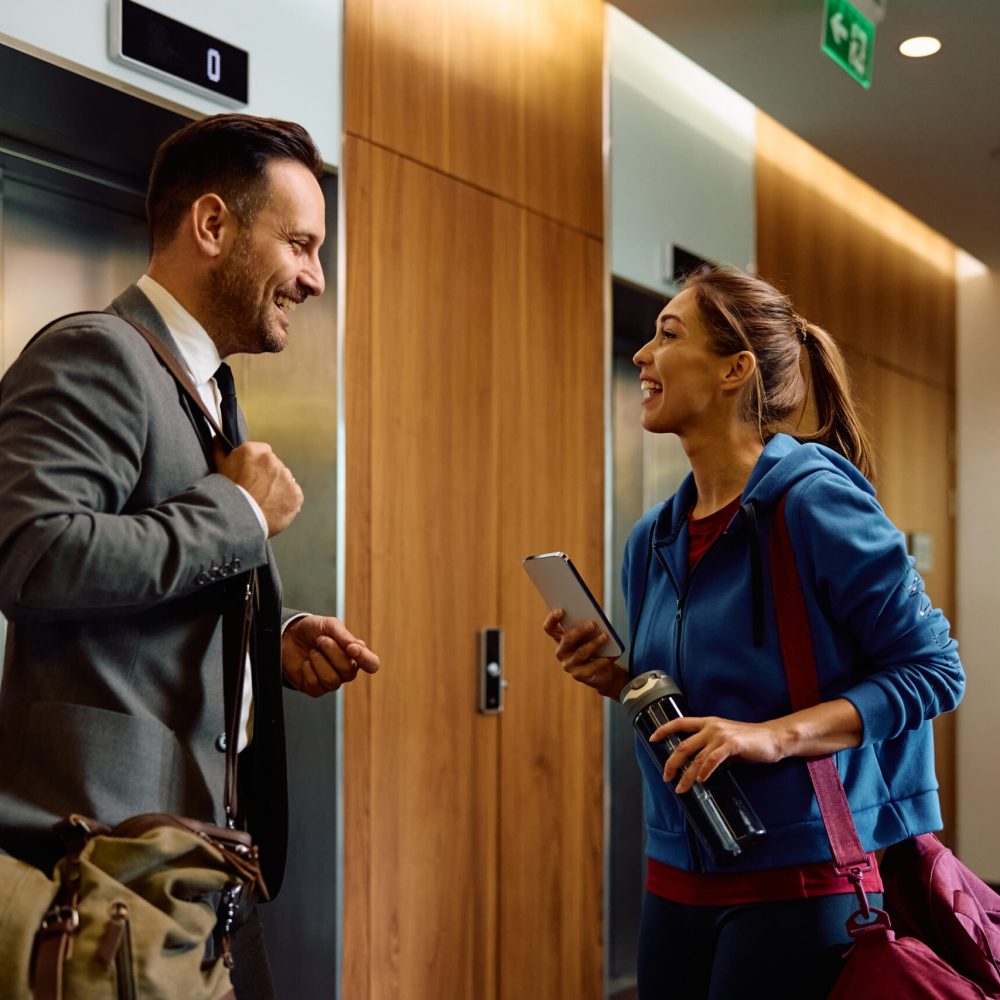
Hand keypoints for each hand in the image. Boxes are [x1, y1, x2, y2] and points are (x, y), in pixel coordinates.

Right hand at [214, 438, 302, 536]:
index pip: (263, 451)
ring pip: (285, 481)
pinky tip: (273, 509)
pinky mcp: (295, 493)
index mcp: (254, 451)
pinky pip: (294, 496)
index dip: (258, 465)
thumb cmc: (227, 495)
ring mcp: (286, 477)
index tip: (253, 475)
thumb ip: (221, 451)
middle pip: (275, 467)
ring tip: (264, 502)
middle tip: (257, 492)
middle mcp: (272, 460)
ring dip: (278, 489)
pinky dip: (287, 502)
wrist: (238, 518)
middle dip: (268, 477)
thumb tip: (217, 438)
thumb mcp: (219, 468)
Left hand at [281, 615, 379, 696]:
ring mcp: (332, 681)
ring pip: (332, 680)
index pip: (372, 664)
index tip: (351, 648)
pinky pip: (315, 684)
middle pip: (348, 670)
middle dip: (331, 651)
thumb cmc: (312, 630)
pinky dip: (307, 669)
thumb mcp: (329, 624)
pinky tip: (306, 663)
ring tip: (313, 651)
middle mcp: (346, 670)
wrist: (288, 637)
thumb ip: (344, 635)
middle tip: (321, 640)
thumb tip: (358, 647)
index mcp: (355, 654)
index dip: (365, 659)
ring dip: (318, 660)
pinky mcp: (316, 690)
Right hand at [542, 609, 628, 699]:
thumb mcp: (590, 635)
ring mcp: (569, 665)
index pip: (549, 628)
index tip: (561, 611)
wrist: (604, 672)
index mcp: (560, 638)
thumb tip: (594, 619)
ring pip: (581, 653)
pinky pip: (592, 666)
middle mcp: (561, 651)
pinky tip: (611, 655)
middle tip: (593, 624)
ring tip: (605, 637)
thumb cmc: (595, 647)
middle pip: (567, 639)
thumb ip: (588, 626)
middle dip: (579, 630)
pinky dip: (603, 660)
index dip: (552, 619)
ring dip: (594, 643)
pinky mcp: (579, 675)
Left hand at [651, 716, 783, 791]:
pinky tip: (701, 781)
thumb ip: (711, 750)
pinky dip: (705, 771)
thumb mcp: (726, 742)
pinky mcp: (732, 744)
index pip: (680, 722)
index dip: (664, 729)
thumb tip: (699, 767)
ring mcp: (721, 734)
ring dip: (687, 775)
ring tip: (681, 788)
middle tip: (666, 777)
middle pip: (683, 745)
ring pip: (696, 757)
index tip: (652, 738)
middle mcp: (711, 726)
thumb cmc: (750, 741)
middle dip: (672, 763)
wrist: (773, 738)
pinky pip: (713, 759)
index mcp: (708, 723)